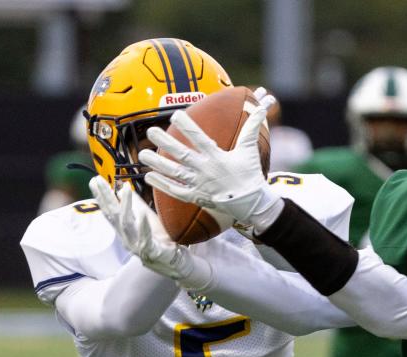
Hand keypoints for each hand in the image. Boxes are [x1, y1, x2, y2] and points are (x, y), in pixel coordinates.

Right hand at [89, 177, 210, 286]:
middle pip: (113, 215)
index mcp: (125, 230)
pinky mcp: (151, 252)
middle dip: (105, 197)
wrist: (174, 264)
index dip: (101, 197)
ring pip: (126, 224)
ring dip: (125, 205)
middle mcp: (127, 238)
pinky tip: (142, 214)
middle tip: (98, 180)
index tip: (95, 180)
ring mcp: (137, 246)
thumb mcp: (148, 219)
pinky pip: (145, 238)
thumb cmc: (160, 240)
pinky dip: (143, 226)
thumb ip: (136, 205)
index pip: (110, 211)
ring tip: (126, 189)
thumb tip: (123, 189)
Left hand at [138, 92, 283, 230]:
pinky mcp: (196, 197)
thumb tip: (264, 102)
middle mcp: (207, 171)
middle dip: (166, 143)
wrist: (251, 203)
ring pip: (175, 173)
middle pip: (183, 155)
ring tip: (142, 154)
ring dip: (158, 164)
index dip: (188, 127)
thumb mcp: (250, 148)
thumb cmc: (249, 173)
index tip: (175, 115)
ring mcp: (200, 185)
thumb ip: (253, 124)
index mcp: (219, 157)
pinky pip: (176, 191)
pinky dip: (162, 185)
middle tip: (151, 131)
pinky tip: (148, 175)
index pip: (201, 139)